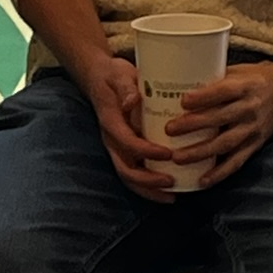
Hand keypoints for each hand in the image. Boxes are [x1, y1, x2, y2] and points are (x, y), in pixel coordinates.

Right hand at [75, 54, 183, 202]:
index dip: (146, 152)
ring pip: (129, 176)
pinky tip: (170, 189)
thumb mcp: (120, 75)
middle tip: (172, 184)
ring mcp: (118, 147)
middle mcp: (112, 140)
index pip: (127, 143)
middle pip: (126, 169)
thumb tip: (133, 100)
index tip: (168, 154)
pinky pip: (135, 171)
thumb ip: (127, 88)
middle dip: (148, 181)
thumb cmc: (114, 76)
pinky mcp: (125, 149)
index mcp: (112, 123)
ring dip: (149, 190)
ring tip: (172, 196)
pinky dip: (150, 185)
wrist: (100, 78)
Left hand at [166, 62, 272, 188]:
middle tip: (170, 129)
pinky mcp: (255, 144)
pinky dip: (220, 173)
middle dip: (194, 125)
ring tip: (178, 158)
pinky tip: (202, 180)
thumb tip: (177, 83)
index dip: (204, 97)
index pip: (224, 92)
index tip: (183, 101)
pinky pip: (237, 161)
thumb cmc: (253, 78)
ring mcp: (253, 129)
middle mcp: (250, 108)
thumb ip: (213, 80)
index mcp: (245, 86)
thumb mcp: (237, 71)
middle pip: (220, 118)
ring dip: (201, 152)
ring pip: (225, 143)